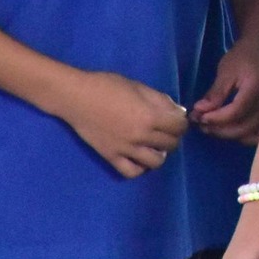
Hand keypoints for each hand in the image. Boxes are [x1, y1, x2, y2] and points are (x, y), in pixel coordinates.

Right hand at [55, 70, 188, 177]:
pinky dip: (140, 168)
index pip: (179, 127)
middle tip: (166, 130)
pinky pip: (132, 172)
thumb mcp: (139, 87)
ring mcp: (126, 149)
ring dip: (160, 154)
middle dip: (173, 137)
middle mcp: (141, 136)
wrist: (76, 97)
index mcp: (150, 116)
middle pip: (171, 144)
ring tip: (154, 145)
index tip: (177, 119)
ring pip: (156, 162)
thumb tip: (178, 112)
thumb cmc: (107, 86)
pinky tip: (139, 157)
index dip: (182, 122)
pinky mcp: (111, 157)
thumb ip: (160, 100)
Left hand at [190, 32, 258, 142]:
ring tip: (213, 128)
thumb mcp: (226, 71)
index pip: (236, 112)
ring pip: (251, 133)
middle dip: (219, 129)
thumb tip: (199, 112)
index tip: (199, 117)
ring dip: (230, 134)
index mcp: (257, 86)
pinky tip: (230, 130)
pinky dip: (244, 136)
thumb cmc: (243, 55)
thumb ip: (215, 94)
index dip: (216, 118)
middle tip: (201, 125)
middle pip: (244, 126)